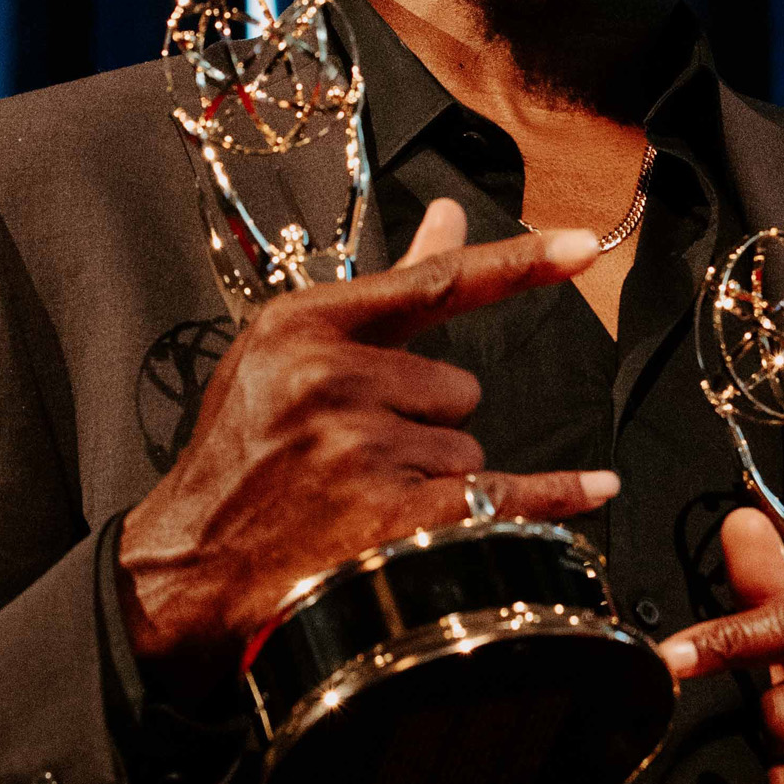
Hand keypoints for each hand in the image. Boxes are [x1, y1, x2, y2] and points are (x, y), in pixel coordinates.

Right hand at [118, 200, 614, 679]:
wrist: (189, 567)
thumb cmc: (241, 458)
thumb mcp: (285, 358)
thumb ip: (381, 291)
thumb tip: (447, 217)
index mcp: (303, 328)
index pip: (433, 285)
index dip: (516, 264)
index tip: (581, 246)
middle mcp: (330, 382)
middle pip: (458, 388)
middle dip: (426, 424)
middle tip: (358, 457)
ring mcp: (358, 452)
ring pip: (466, 449)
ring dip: (434, 478)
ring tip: (361, 500)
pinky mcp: (388, 520)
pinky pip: (500, 498)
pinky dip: (551, 497)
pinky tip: (594, 490)